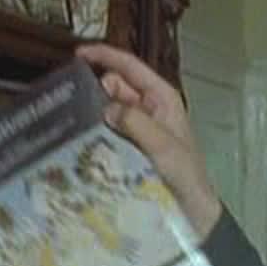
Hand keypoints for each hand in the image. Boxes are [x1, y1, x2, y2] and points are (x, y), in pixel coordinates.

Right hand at [75, 43, 222, 239]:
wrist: (193, 210)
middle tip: (75, 107)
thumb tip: (105, 106)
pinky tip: (81, 142)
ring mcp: (140, 127)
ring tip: (73, 125)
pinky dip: (96, 132)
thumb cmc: (186, 176)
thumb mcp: (164, 146)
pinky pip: (109, 131)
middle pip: (114, 86)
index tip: (77, 55)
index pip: (130, 66)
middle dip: (95, 90)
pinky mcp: (131, 146)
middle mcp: (149, 108)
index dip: (104, 56)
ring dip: (94, 114)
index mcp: (162, 98)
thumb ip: (136, 123)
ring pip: (109, 109)